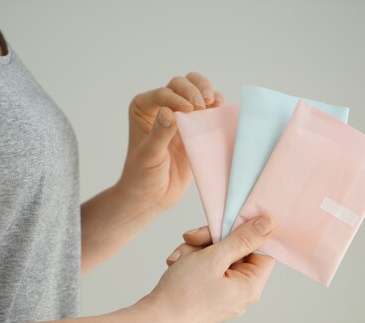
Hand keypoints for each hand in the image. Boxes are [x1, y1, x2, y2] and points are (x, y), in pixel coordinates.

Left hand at [116, 72, 225, 212]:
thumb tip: (168, 112)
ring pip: (196, 90)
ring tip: (214, 102)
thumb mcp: (149, 155)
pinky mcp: (196, 127)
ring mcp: (180, 116)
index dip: (176, 98)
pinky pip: (208, 108)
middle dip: (193, 89)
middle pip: (180, 84)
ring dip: (207, 91)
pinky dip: (216, 105)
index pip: (162, 93)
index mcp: (144, 108)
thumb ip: (159, 133)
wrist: (154, 195)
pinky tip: (220, 108)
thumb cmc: (144, 175)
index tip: (188, 110)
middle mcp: (161, 106)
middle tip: (202, 104)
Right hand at [137, 215, 275, 322]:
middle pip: (236, 251)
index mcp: (251, 286)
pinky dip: (191, 261)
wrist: (155, 319)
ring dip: (197, 250)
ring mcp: (225, 294)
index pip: (263, 250)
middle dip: (211, 241)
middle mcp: (241, 292)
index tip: (230, 221)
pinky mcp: (209, 294)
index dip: (248, 233)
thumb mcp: (214, 258)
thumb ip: (242, 239)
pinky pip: (207, 268)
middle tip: (192, 238)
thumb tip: (268, 224)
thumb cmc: (184, 292)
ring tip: (179, 258)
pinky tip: (176, 264)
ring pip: (218, 256)